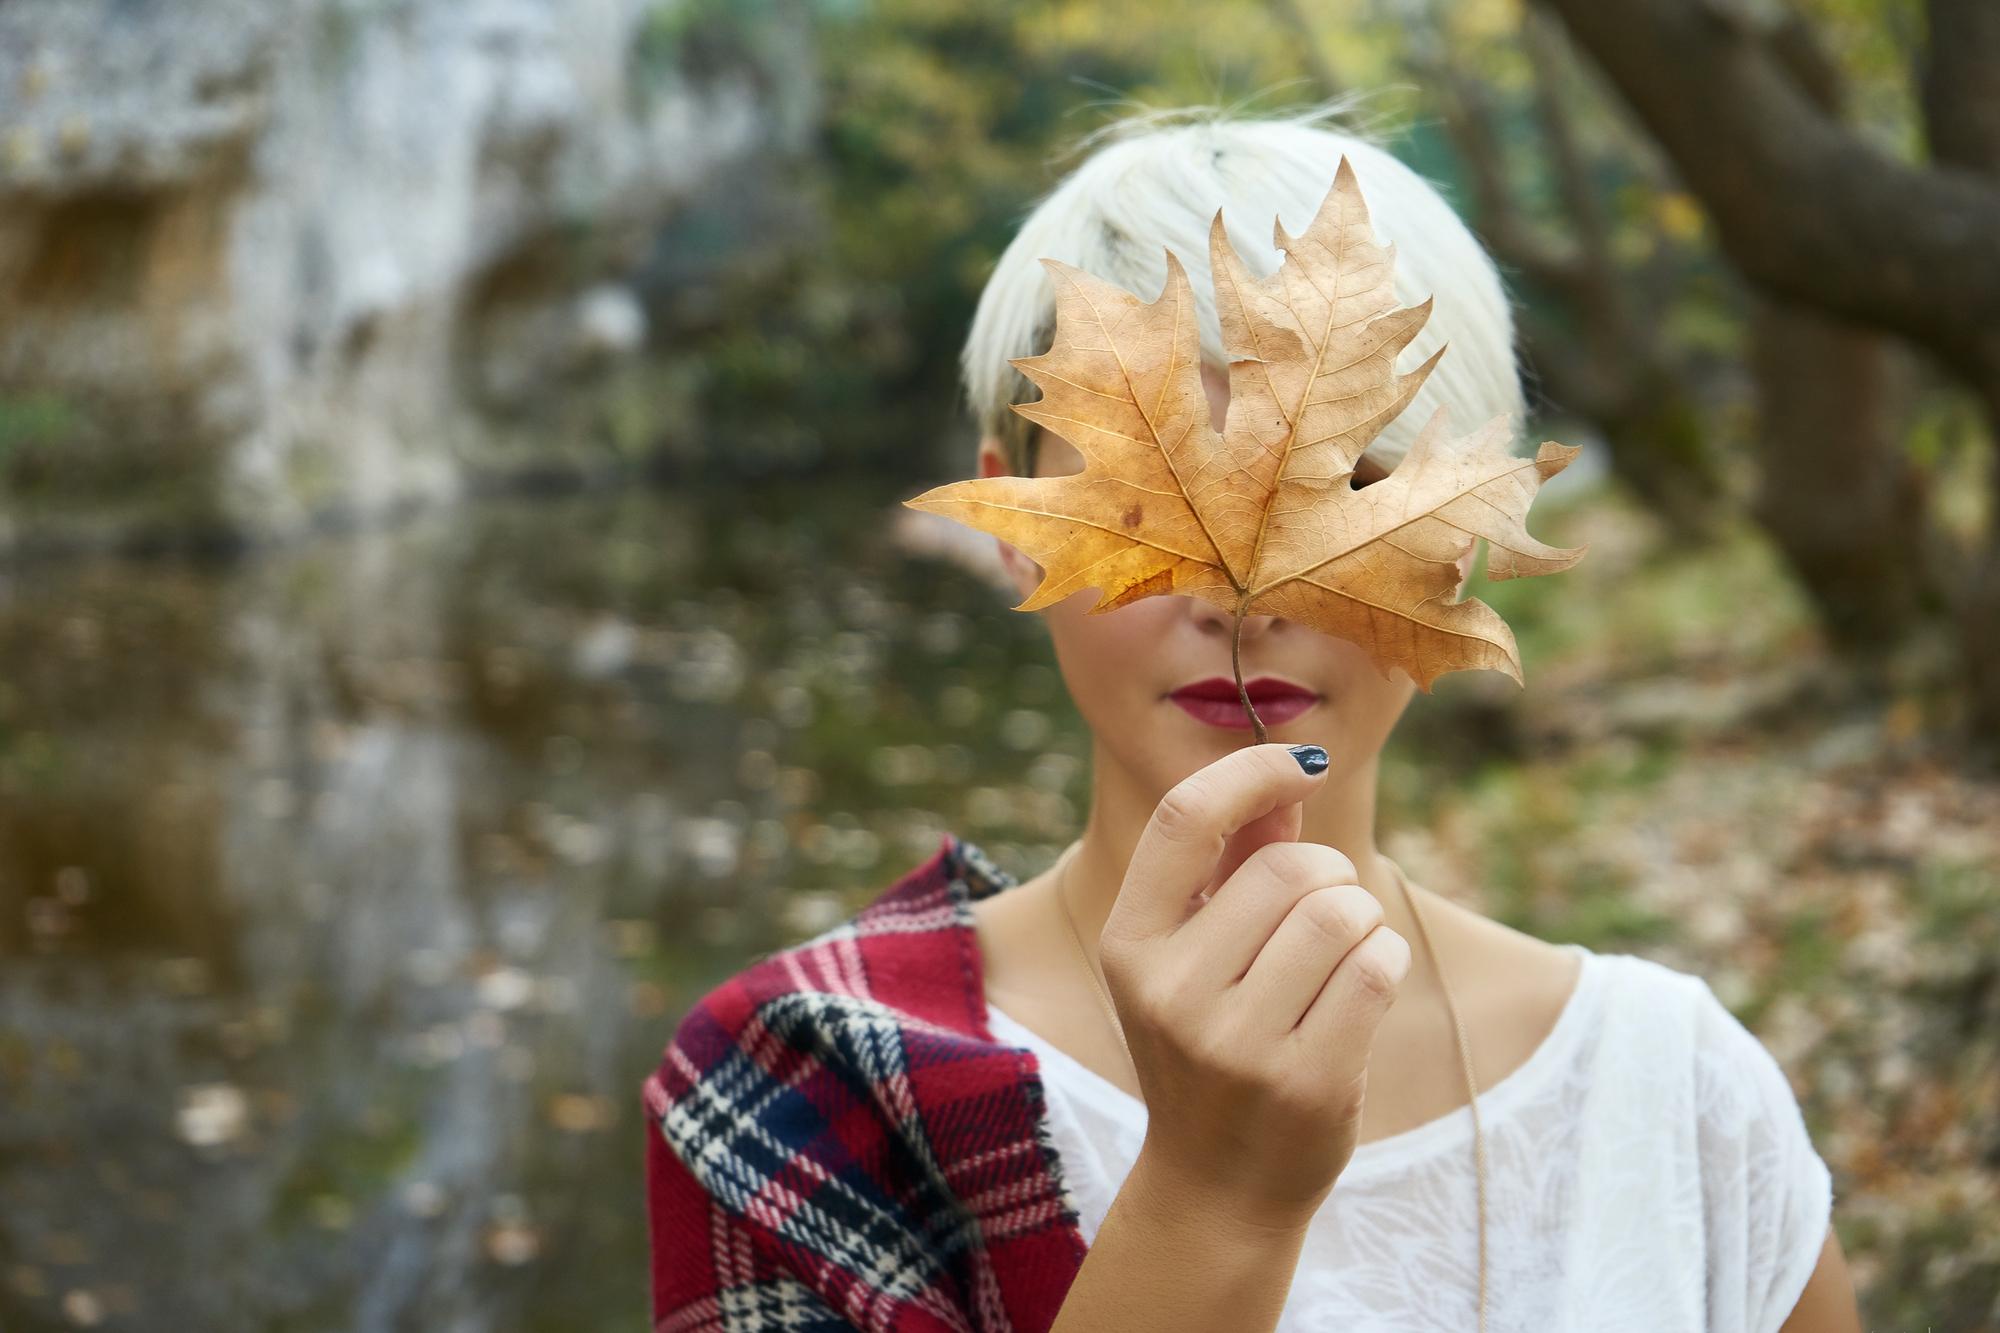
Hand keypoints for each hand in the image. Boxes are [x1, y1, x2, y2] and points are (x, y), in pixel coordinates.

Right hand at [1100, 743, 1410, 1233]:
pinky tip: (1366, 979)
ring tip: (1346, 949)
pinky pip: (1375, 967)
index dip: (1250, 771)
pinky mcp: (1305, 1080)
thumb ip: (1233, 864)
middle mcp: (1170, 991)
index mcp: (1130, 946)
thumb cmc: (1212, 1046)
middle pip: (1288, 868)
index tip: (1300, 764)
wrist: (1217, 1187)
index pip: (1183, 819)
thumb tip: (1284, 778)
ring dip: (1362, 917)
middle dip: (1331, 873)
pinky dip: (1384, 956)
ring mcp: (1236, 1043)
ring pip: (1339, 914)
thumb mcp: (1193, 957)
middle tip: (1330, 906)